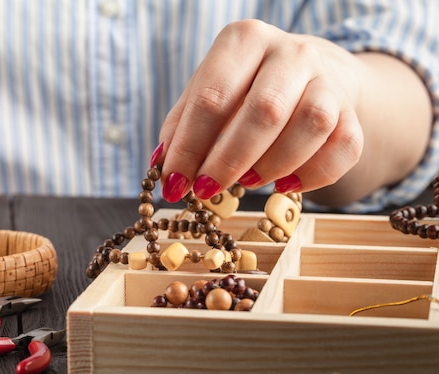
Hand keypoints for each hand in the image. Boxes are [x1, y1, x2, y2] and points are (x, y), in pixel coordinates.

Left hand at [154, 19, 364, 202]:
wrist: (312, 72)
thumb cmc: (245, 87)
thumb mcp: (208, 92)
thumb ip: (183, 127)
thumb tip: (163, 170)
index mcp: (244, 40)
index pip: (213, 97)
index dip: (191, 147)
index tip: (175, 185)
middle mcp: (291, 52)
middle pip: (265, 110)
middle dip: (230, 160)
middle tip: (206, 191)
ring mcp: (328, 79)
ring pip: (312, 124)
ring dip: (274, 165)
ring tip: (248, 182)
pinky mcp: (353, 111)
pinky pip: (345, 147)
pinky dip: (314, 175)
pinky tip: (286, 185)